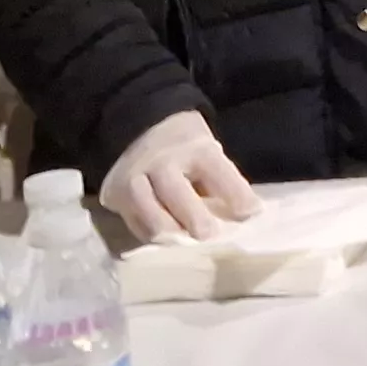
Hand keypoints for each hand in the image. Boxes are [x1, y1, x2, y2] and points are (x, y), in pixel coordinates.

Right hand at [101, 110, 257, 243]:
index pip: (219, 174)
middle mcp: (163, 161)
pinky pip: (134, 223)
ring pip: (151, 216)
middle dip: (196, 220)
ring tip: (183, 240)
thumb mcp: (210, 155)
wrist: (141, 125)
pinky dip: (150, 233)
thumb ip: (224, 184)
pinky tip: (164, 236)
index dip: (237, 196)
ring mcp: (134, 177)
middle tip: (209, 235)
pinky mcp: (114, 192)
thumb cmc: (187, 149)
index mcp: (196, 149)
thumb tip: (244, 220)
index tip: (252, 214)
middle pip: (179, 195)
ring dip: (170, 233)